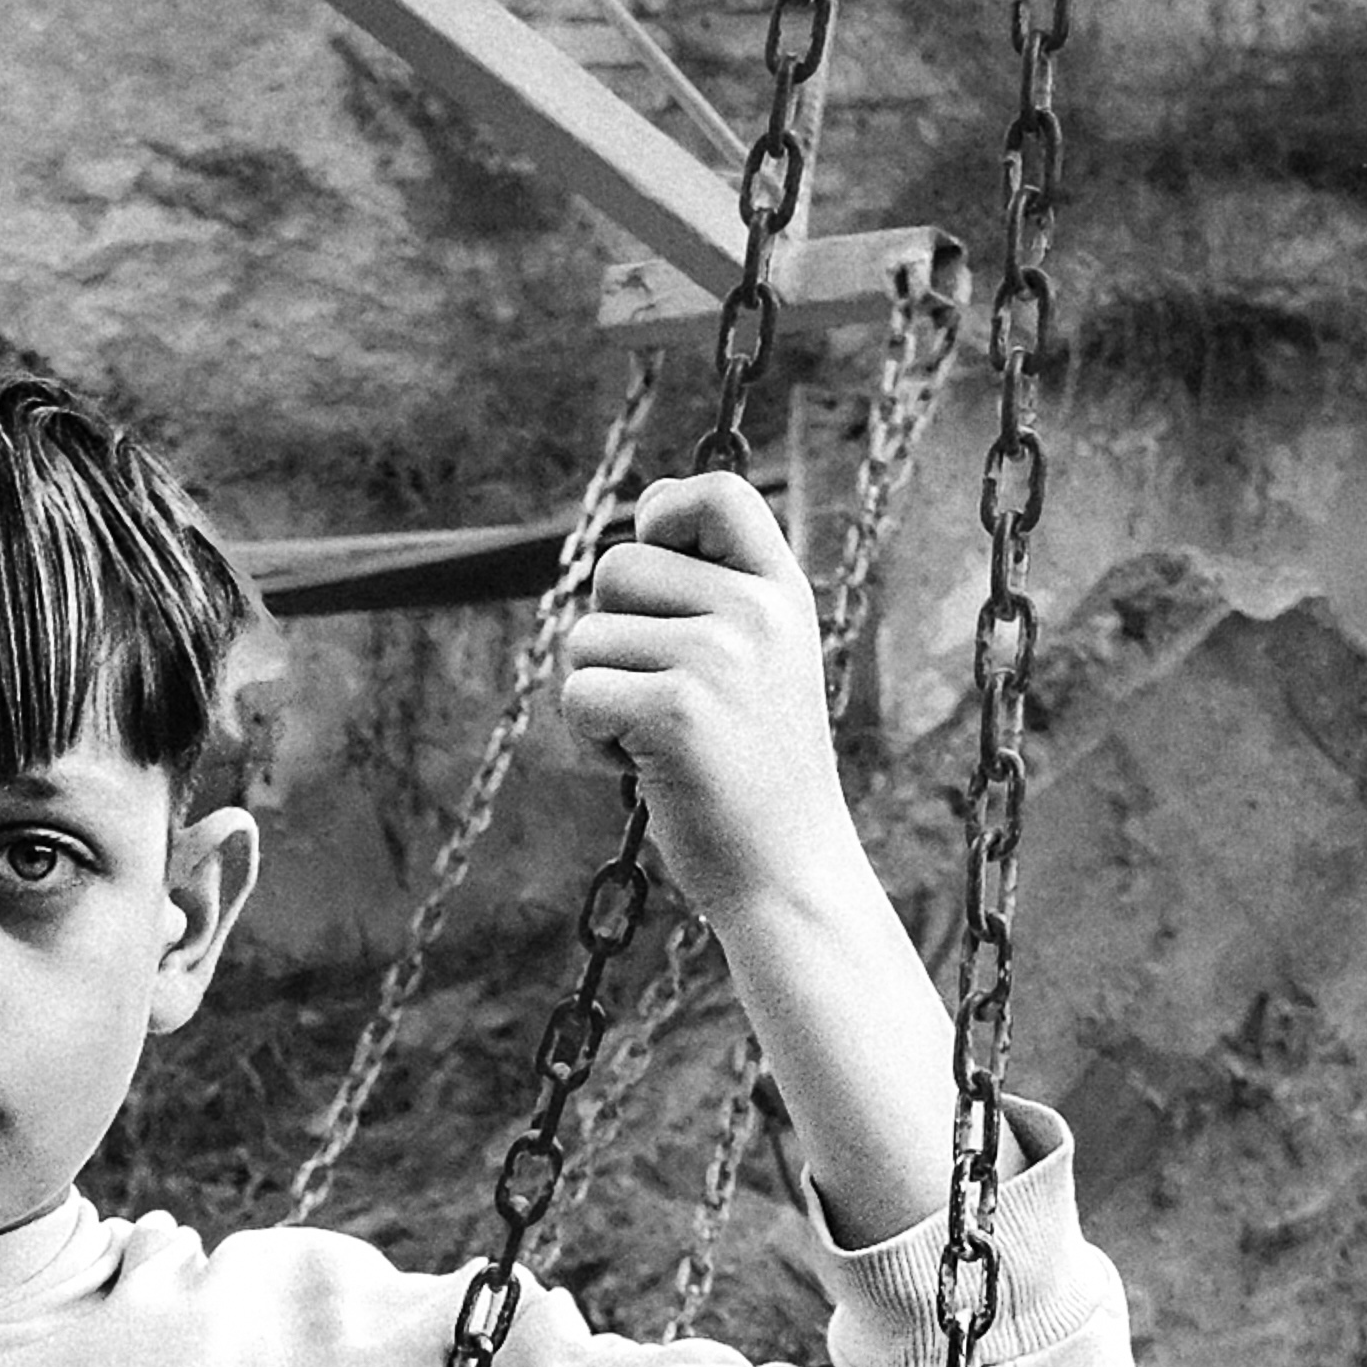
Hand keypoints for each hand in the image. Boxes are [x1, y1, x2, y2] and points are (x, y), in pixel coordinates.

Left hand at [558, 471, 867, 938]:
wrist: (787, 875)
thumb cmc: (754, 773)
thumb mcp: (757, 663)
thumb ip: (712, 594)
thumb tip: (641, 518)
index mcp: (784, 593)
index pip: (717, 491)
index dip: (664, 510)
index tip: (657, 555)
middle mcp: (758, 613)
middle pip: (617, 566)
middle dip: (611, 632)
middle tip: (661, 698)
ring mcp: (720, 659)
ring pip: (586, 636)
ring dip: (598, 696)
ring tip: (657, 743)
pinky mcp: (676, 712)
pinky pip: (578, 694)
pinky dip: (589, 743)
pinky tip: (642, 771)